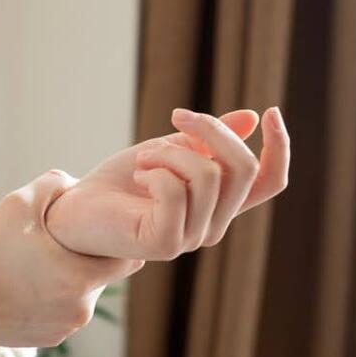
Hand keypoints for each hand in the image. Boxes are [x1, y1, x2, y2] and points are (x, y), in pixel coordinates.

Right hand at [0, 170, 142, 356]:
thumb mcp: (17, 203)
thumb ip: (56, 184)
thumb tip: (78, 182)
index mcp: (81, 277)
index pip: (129, 260)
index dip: (118, 241)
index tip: (99, 229)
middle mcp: (81, 309)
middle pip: (105, 276)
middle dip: (91, 258)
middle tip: (60, 241)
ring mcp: (66, 328)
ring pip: (85, 294)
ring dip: (72, 278)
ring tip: (40, 262)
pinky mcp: (50, 339)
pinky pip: (65, 312)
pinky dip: (55, 297)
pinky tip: (28, 284)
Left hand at [45, 107, 289, 259]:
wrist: (75, 208)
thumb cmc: (120, 182)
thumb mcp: (170, 150)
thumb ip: (207, 140)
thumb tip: (249, 118)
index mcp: (217, 204)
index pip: (269, 182)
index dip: (280, 148)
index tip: (269, 112)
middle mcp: (211, 225)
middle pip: (242, 169)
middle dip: (211, 129)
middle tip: (176, 118)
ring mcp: (190, 239)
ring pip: (208, 175)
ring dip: (170, 151)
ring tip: (143, 158)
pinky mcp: (165, 244)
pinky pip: (177, 191)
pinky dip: (156, 170)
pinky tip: (138, 175)